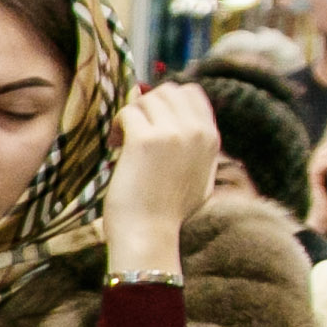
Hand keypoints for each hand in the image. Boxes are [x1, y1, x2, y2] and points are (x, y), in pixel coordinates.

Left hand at [104, 84, 222, 280]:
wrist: (150, 234)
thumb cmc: (168, 211)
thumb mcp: (201, 175)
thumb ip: (197, 146)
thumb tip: (184, 120)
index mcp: (211, 137)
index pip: (191, 93)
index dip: (166, 102)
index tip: (151, 122)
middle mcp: (196, 130)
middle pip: (167, 91)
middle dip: (147, 106)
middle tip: (133, 132)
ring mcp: (172, 133)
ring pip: (146, 99)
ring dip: (131, 116)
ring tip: (123, 142)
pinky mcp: (145, 140)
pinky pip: (127, 112)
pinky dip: (117, 125)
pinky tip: (116, 146)